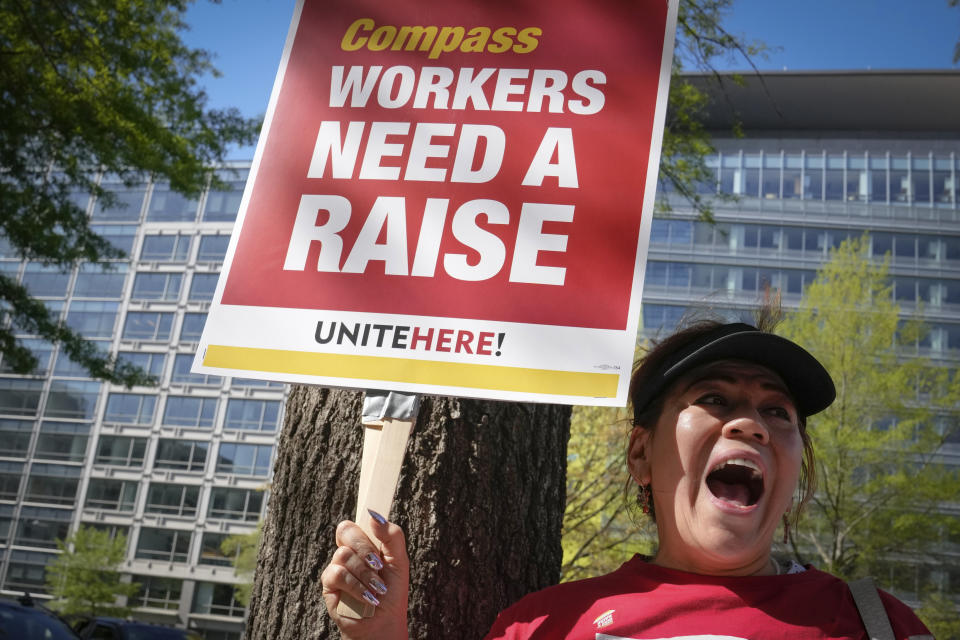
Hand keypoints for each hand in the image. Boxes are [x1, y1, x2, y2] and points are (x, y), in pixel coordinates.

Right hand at [321, 510, 409, 639]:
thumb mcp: (400, 560)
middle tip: (379, 565)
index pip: (358, 521)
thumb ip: (392, 535)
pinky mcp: (329, 583)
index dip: (363, 517)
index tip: (372, 516)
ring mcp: (338, 565)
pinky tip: (367, 595)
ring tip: (377, 587)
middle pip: (347, 530)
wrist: (384, 621)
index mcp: (366, 542)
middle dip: (366, 548)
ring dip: (365, 573)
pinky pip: (338, 573)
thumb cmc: (392, 591)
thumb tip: (375, 515)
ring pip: (343, 554)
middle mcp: (350, 550)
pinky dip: (356, 585)